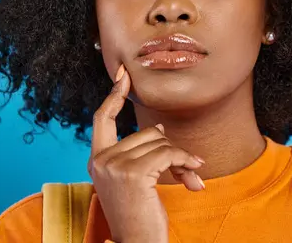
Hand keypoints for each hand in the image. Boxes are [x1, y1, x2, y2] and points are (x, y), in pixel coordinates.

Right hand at [88, 64, 205, 242]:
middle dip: (170, 150)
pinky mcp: (132, 173)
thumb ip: (140, 153)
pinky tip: (194, 180)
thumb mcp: (134, 180)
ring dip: (181, 160)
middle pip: (146, 133)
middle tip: (186, 170)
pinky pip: (169, 153)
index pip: (101, 119)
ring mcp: (114, 165)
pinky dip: (186, 162)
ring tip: (189, 179)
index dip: (114, 95)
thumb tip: (158, 128)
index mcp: (97, 161)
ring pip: (160, 142)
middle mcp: (101, 160)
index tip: (124, 74)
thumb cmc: (139, 215)